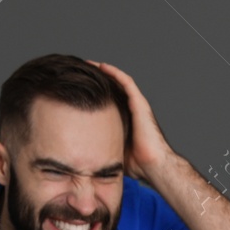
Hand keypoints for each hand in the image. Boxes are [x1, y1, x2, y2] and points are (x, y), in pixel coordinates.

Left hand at [89, 61, 173, 177]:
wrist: (153, 165)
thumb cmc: (137, 164)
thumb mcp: (111, 151)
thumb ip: (100, 146)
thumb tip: (79, 154)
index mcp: (124, 119)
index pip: (106, 101)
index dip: (92, 93)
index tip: (76, 87)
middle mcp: (130, 109)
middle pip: (111, 88)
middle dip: (95, 79)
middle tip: (78, 72)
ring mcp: (136, 105)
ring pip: (118, 81)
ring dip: (103, 71)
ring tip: (87, 64)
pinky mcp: (140, 104)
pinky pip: (126, 83)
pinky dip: (114, 73)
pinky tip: (102, 66)